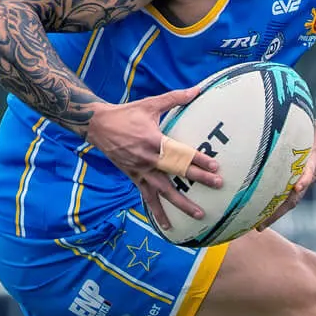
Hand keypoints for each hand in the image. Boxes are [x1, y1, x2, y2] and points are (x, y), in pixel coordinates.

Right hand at [83, 87, 223, 228]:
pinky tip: (167, 225)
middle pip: (177, 173)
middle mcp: (148, 159)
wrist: (98, 126)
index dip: (199, 160)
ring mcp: (140, 171)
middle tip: (217, 186)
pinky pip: (147, 197)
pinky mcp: (133, 178)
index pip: (181, 153)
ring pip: (163, 191)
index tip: (215, 167)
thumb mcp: (150, 104)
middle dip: (198, 180)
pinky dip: (157, 211)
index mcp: (154, 141)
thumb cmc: (126, 114)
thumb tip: (198, 90)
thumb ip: (175, 98)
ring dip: (181, 205)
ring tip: (199, 215)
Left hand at [256, 119, 315, 231]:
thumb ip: (299, 120)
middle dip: (278, 211)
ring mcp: (306, 181)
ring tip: (257, 227)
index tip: (296, 188)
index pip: (309, 171)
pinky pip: (288, 198)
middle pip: (294, 197)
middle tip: (261, 224)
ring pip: (290, 202)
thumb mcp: (315, 124)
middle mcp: (310, 175)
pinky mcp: (302, 183)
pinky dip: (276, 208)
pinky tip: (260, 216)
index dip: (303, 179)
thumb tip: (280, 104)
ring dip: (275, 214)